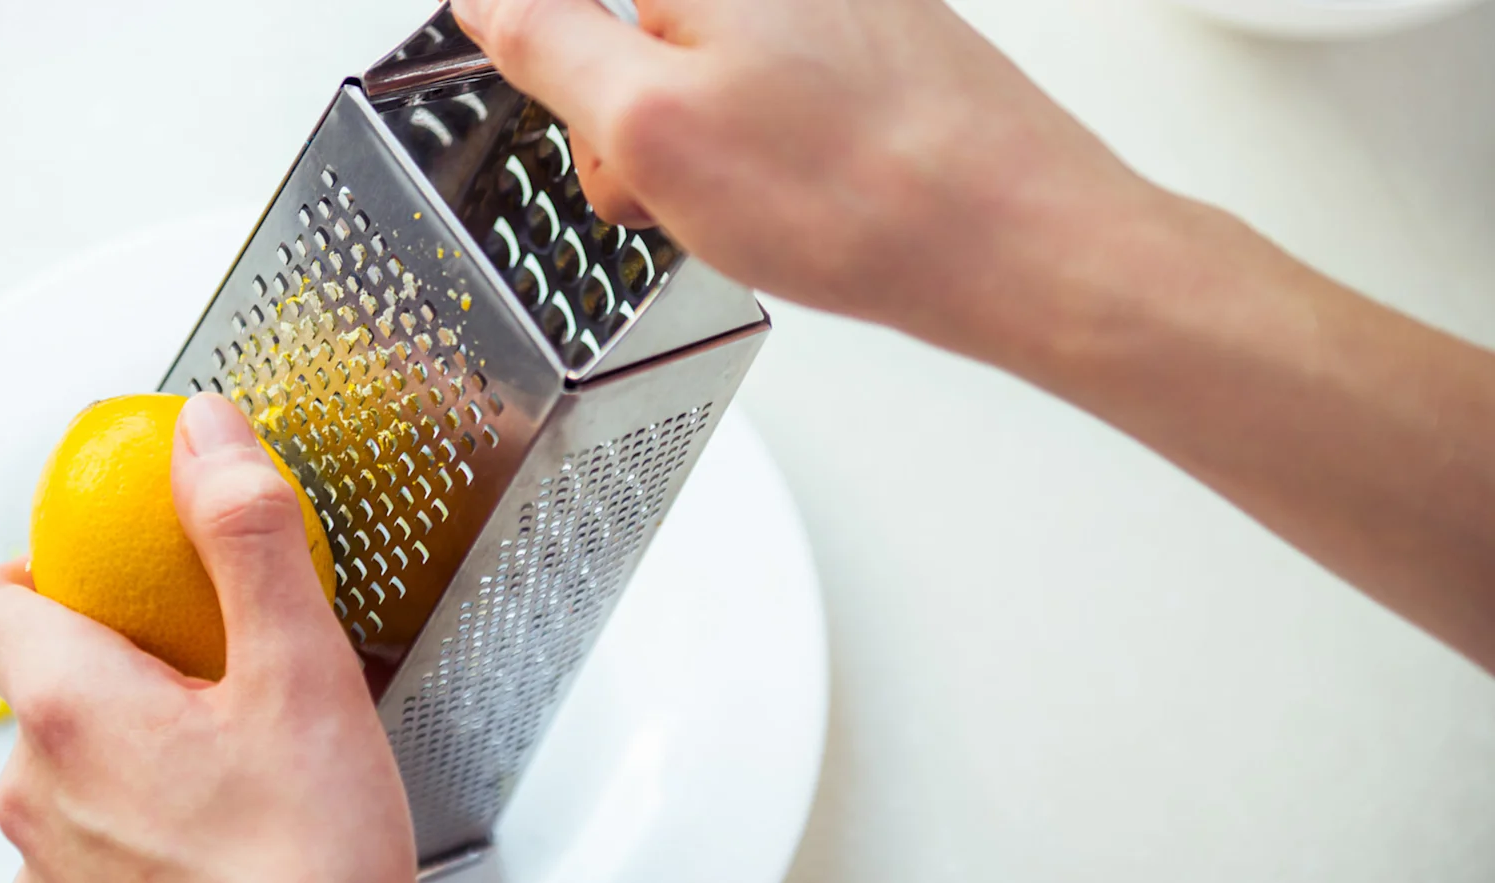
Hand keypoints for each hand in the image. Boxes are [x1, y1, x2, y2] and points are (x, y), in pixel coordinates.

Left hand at [0, 393, 416, 882]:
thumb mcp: (303, 680)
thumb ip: (247, 539)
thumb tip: (206, 437)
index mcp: (73, 710)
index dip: (39, 566)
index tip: (113, 566)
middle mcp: (35, 794)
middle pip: (42, 684)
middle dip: (122, 663)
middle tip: (221, 675)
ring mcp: (48, 877)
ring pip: (70, 774)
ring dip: (133, 754)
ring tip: (239, 771)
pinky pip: (90, 852)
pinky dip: (142, 832)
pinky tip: (226, 846)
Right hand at [450, 0, 1155, 362]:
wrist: (1016, 241)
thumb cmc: (862, 188)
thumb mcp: (648, 122)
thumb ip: (544, 40)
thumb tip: (483, 1)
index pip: (562, 6)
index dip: (541, 46)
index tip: (564, 113)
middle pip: (627, 30)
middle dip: (618, 111)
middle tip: (659, 177)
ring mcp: (822, 7)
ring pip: (691, 65)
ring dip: (686, 141)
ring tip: (743, 195)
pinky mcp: (864, 41)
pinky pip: (758, 88)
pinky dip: (748, 146)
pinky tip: (792, 193)